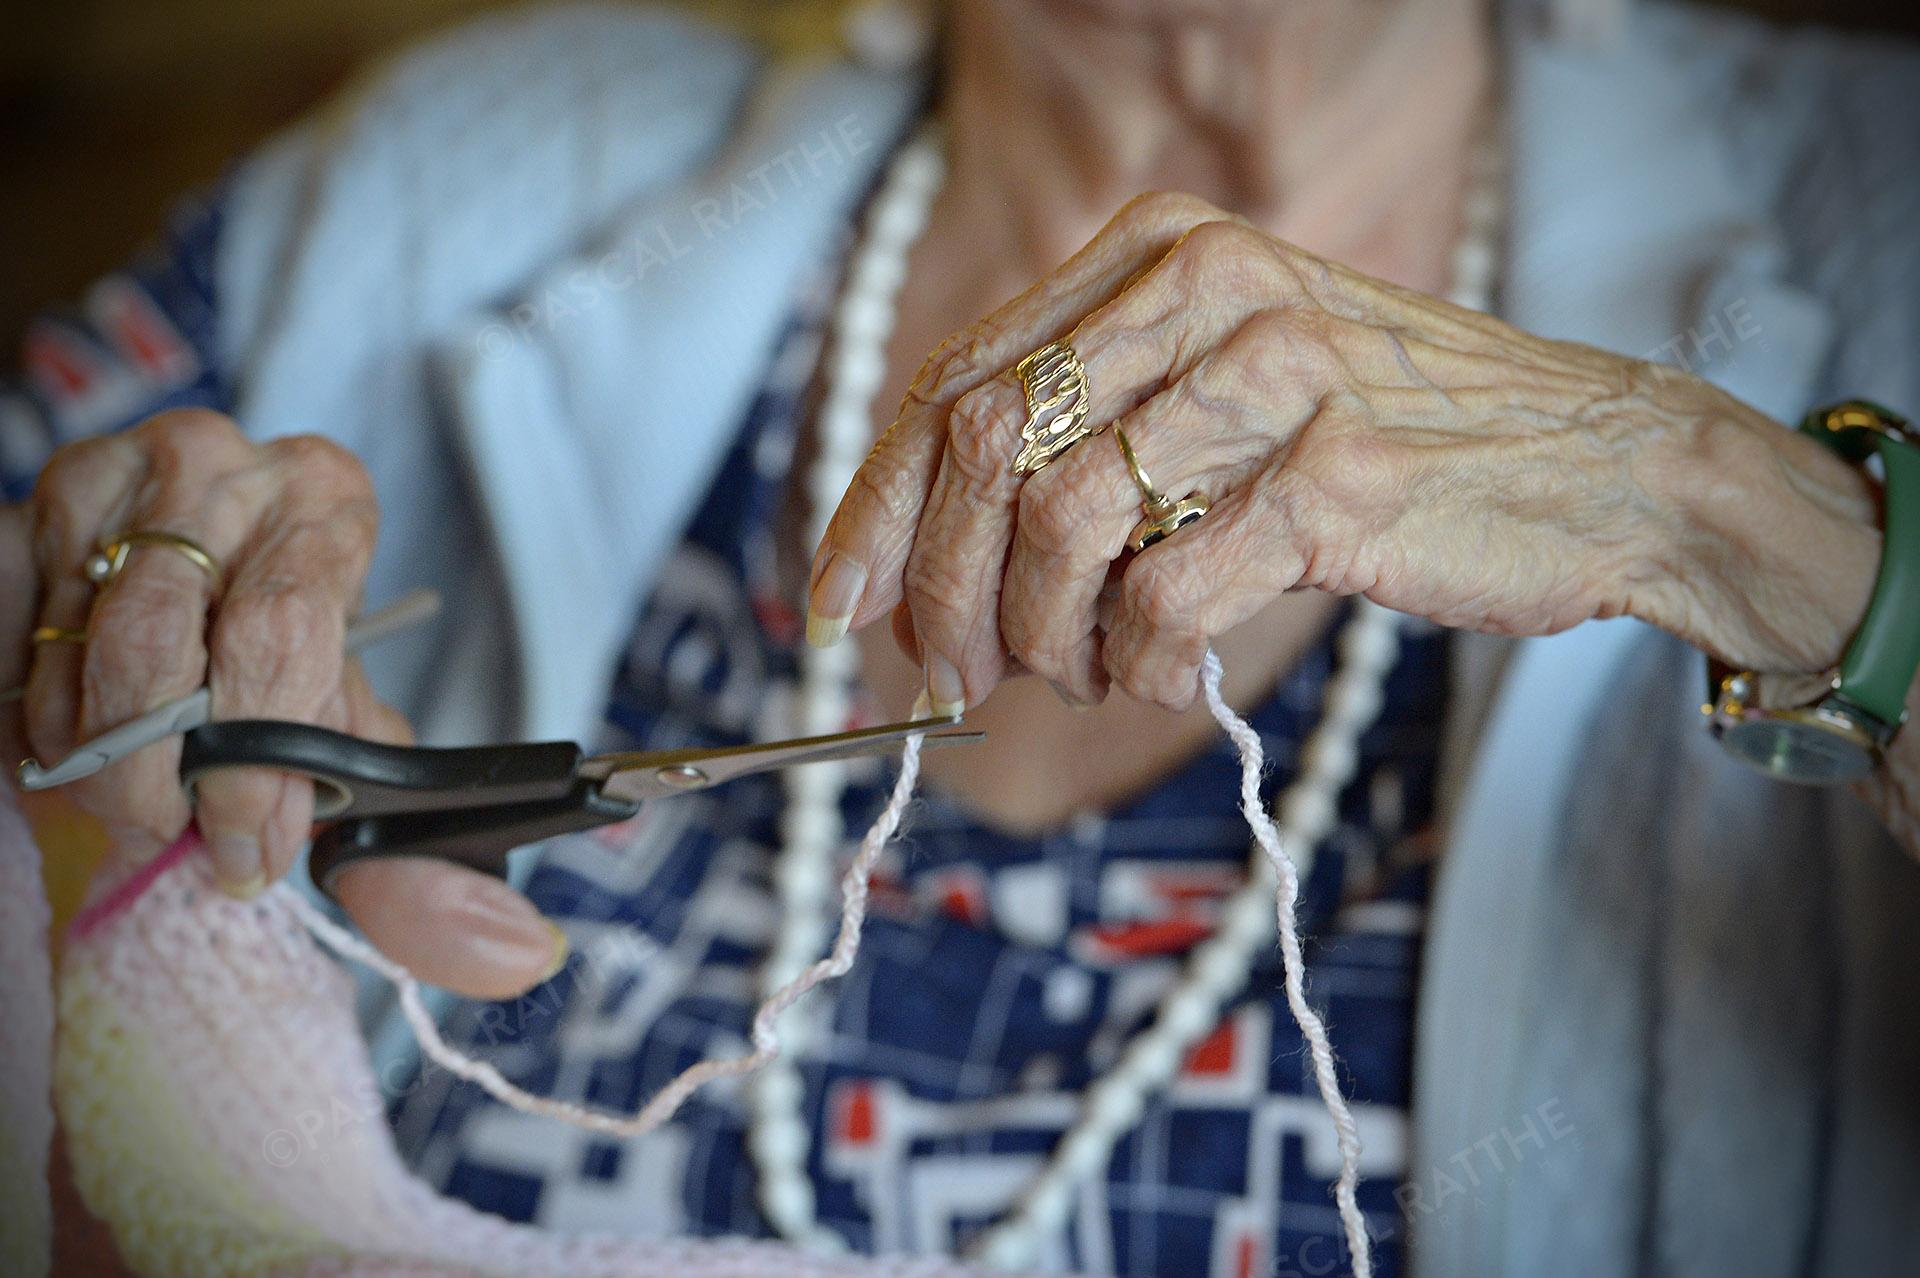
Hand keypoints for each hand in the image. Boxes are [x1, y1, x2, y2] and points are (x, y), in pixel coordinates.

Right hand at [14, 409, 560, 997]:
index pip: (284, 633)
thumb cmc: (277, 676)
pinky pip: (17, 640)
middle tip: (168, 835)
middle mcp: (222, 466)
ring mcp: (113, 474)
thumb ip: (416, 862)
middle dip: (159, 778)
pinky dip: (39, 719)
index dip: (257, 766)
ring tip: (133, 793)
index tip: (247, 852)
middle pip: (160, 644)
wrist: (182, 600)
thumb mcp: (350, 751)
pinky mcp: (32, 502)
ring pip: (78, 654)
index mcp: (327, 504)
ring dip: (96, 759)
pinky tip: (79, 737)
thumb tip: (514, 952)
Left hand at [807, 192, 1883, 713]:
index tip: (836, 605)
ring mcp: (1277, 371)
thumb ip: (1088, 441)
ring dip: (1042, 639)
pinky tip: (1165, 671)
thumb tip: (922, 565)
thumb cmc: (1387, 445)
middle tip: (948, 679)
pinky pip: (1165, 595)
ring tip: (1086, 672)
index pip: (954, 378)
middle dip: (936, 591)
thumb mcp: (1221, 400)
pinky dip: (1139, 662)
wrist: (1597, 467)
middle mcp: (1207, 285)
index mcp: (1157, 252)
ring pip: (1059, 529)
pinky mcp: (1339, 475)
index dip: (873, 504)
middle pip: (982, 447)